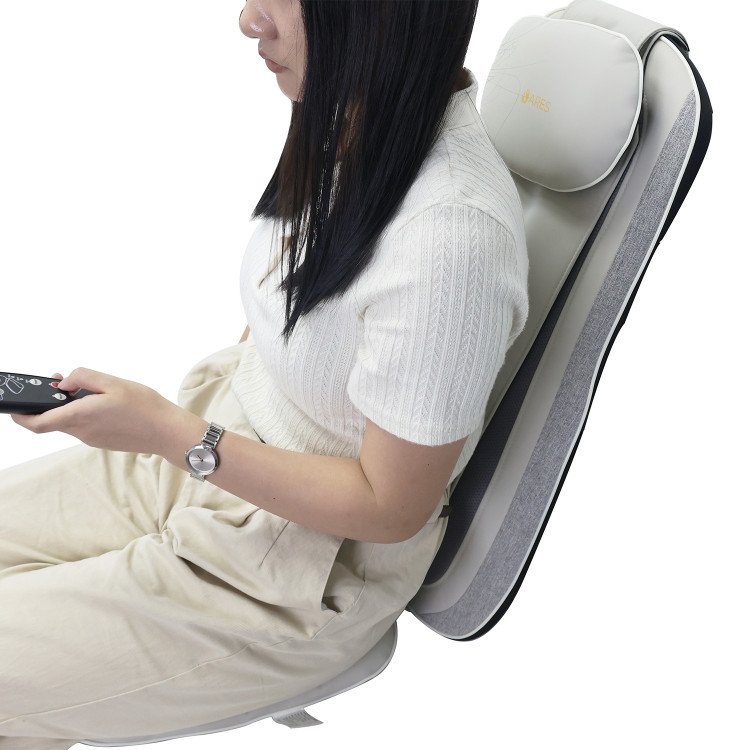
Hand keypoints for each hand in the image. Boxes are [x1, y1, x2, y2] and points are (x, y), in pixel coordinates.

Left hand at [11, 367, 185, 455]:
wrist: (167, 431)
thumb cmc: (145, 407)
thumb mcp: (113, 382)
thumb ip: (83, 377)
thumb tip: (63, 383)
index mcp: (81, 416)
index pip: (37, 423)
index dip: (20, 416)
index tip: (15, 405)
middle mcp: (82, 431)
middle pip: (54, 419)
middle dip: (52, 402)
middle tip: (62, 382)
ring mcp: (92, 439)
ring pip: (71, 421)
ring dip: (71, 406)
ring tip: (93, 389)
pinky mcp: (103, 441)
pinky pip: (86, 426)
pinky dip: (86, 413)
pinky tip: (107, 403)